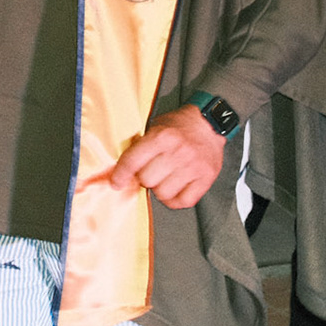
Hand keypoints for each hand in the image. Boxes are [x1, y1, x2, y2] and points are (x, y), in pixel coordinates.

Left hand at [109, 105, 225, 208]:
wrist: (210, 123)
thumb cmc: (180, 126)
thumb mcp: (156, 127)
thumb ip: (141, 146)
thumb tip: (122, 169)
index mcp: (162, 137)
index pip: (133, 161)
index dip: (120, 174)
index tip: (116, 182)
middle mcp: (178, 152)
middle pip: (147, 180)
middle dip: (145, 178)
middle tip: (151, 171)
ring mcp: (193, 167)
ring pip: (163, 193)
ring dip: (160, 189)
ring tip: (165, 178)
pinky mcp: (206, 179)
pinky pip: (183, 201)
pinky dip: (176, 199)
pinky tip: (176, 187)